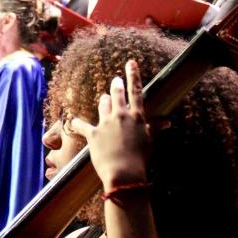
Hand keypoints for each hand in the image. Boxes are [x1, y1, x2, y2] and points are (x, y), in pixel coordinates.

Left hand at [71, 60, 149, 190]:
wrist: (125, 174)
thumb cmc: (141, 160)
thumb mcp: (150, 142)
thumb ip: (155, 128)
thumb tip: (167, 121)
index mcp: (137, 117)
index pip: (136, 91)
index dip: (133, 75)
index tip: (130, 63)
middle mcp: (121, 116)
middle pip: (117, 94)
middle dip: (116, 85)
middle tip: (115, 81)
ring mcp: (106, 123)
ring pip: (103, 104)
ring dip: (103, 101)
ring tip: (104, 99)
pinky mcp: (92, 134)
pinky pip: (80, 124)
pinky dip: (76, 122)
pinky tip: (71, 120)